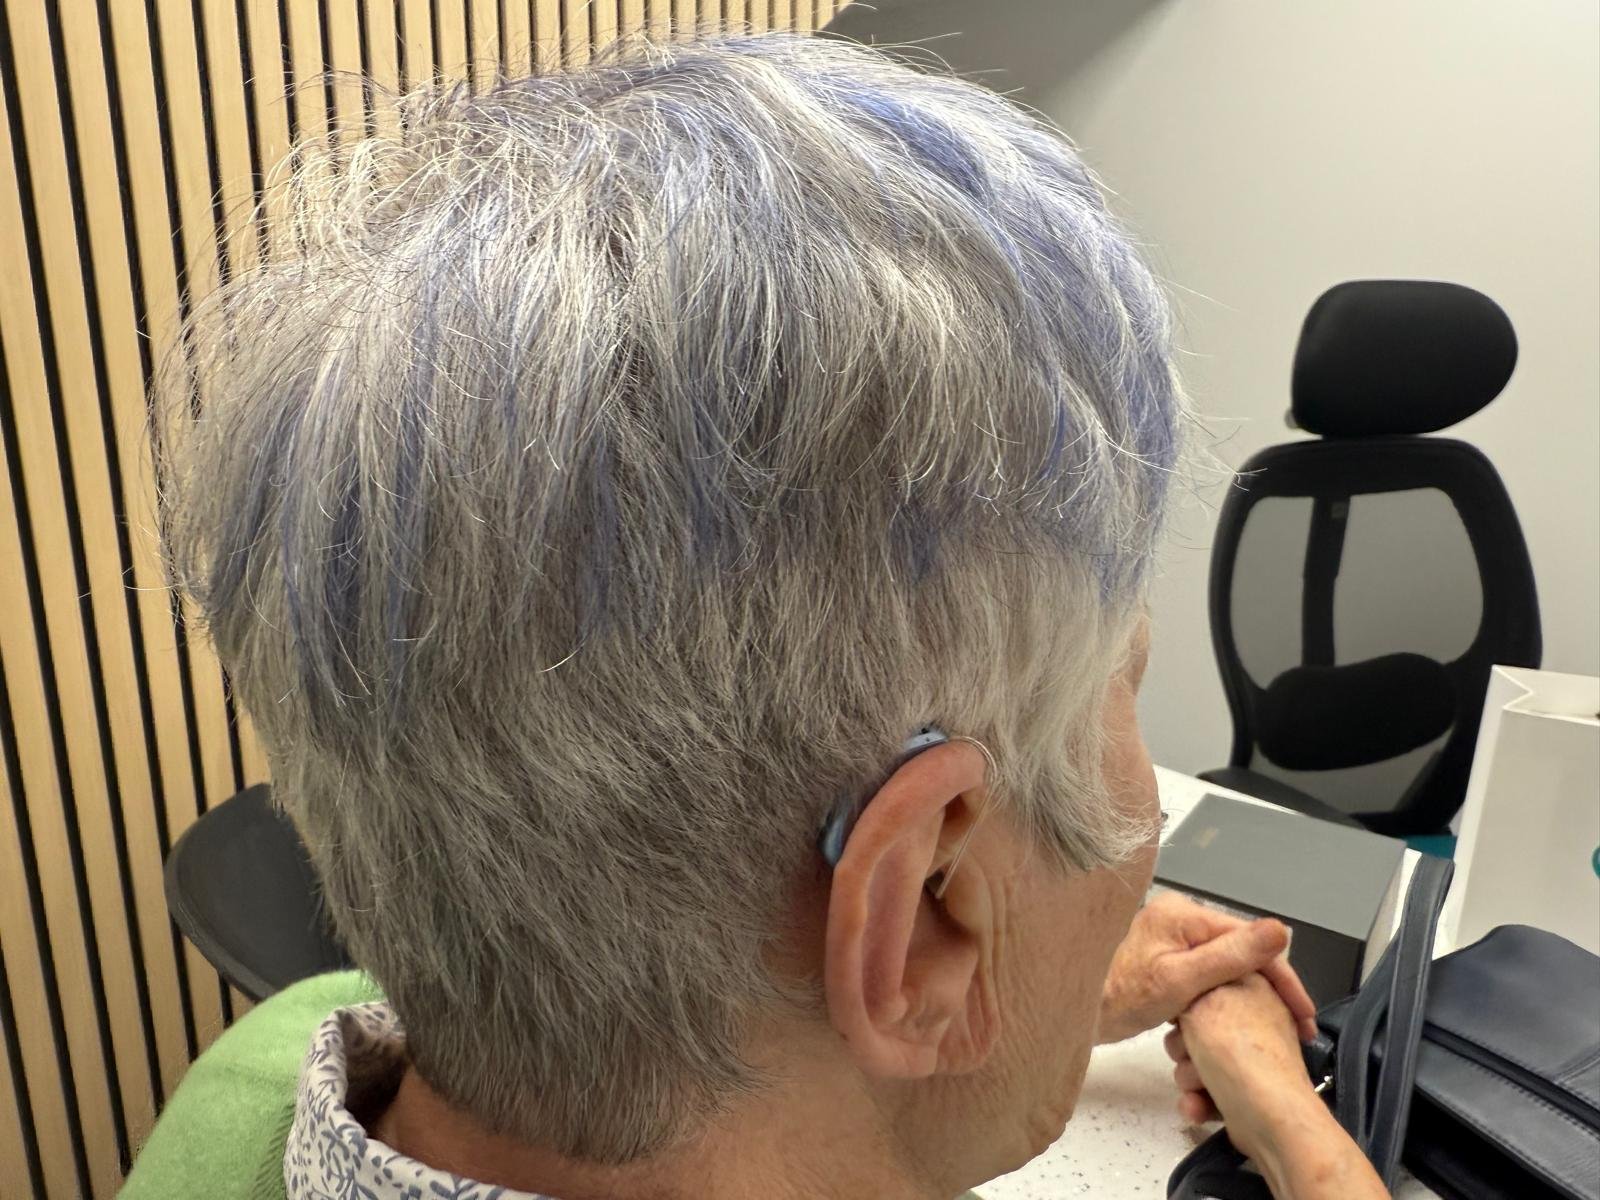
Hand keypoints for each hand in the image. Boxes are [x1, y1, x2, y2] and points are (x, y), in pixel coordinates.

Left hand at [1097, 892, 1317, 1043]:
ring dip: (1252, 995)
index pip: (1253, 940)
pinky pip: (1208, 974)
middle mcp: (1178, 918)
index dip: (1283, 979)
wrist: (1066, 1009)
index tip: (1302, 1013)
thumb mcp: (1177, 981)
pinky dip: (1226, 996)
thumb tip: (1278, 931)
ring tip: (1275, 1026)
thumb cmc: (1111, 997)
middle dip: (1271, 989)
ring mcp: (1171, 938)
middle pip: (1243, 951)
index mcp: (1183, 914)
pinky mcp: (1164, 959)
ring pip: (1228, 965)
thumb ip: (1229, 956)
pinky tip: (1238, 1019)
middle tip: (1295, 1027)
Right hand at [1168, 975, 1385, 1198]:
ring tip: (1200, 1085)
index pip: (1210, 978)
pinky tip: (1198, 1105)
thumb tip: (1184, 994)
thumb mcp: (1198, 999)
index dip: (1187, 998)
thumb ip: (1187, 988)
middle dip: (1184, 1045)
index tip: (1180, 1012)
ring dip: (1190, 1076)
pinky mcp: (1244, 1090)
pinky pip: (1207, 1088)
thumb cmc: (1236, 1050)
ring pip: (1197, 1059)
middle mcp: (1254, 1019)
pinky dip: (1199, 1099)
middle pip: (1197, 1024)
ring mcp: (1249, 1057)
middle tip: (1190, 1051)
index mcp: (1253, 985)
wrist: (1265, 1114)